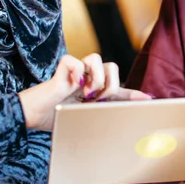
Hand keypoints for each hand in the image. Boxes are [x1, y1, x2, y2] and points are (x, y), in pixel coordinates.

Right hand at [19, 54, 150, 131]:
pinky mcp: (64, 65)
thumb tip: (120, 124)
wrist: (34, 116)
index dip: (134, 94)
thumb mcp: (84, 120)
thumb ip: (101, 118)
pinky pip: (78, 62)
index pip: (119, 90)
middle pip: (113, 68)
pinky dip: (76, 74)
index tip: (150, 100)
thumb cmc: (56, 119)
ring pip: (97, 59)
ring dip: (95, 79)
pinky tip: (70, 86)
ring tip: (85, 93)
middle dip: (110, 86)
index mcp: (96, 93)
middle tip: (98, 100)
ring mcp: (77, 70)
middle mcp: (89, 79)